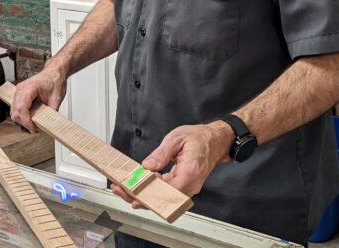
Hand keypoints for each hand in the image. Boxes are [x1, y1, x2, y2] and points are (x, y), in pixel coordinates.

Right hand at [9, 65, 65, 132]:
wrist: (54, 73)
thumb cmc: (54, 80)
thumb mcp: (56, 98)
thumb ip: (51, 112)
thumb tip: (49, 124)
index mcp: (30, 88)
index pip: (22, 108)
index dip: (26, 121)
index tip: (33, 129)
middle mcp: (21, 89)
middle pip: (15, 112)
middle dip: (24, 122)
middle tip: (35, 127)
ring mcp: (19, 91)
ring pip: (13, 111)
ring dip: (22, 119)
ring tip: (33, 123)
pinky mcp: (19, 94)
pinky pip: (15, 108)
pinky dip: (21, 115)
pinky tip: (30, 117)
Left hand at [109, 122, 232, 204]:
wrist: (216, 141)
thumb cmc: (200, 138)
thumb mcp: (177, 139)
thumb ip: (161, 154)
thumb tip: (147, 166)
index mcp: (189, 173)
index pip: (166, 192)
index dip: (148, 195)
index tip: (132, 194)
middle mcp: (190, 184)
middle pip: (163, 199)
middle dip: (140, 197)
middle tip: (121, 191)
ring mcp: (188, 187)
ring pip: (163, 198)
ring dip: (144, 194)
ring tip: (125, 189)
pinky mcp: (184, 185)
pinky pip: (166, 192)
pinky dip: (152, 190)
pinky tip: (139, 186)